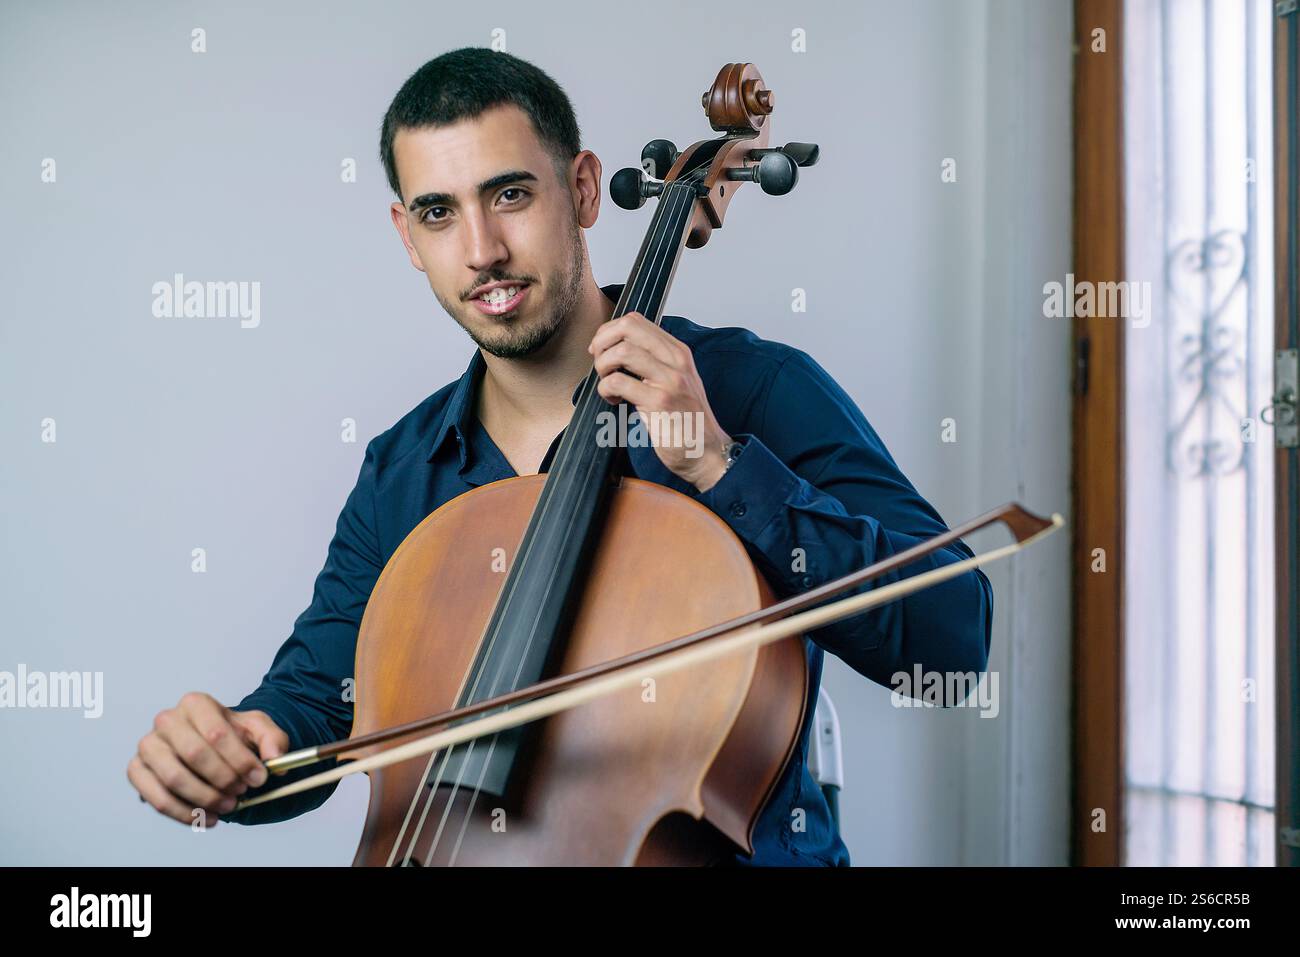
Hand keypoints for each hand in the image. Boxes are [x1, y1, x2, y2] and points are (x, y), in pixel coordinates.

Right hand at [128, 692, 286, 826]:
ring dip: (205, 798)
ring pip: (174, 779)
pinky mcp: (137, 770)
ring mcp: (148, 745)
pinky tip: (208, 817)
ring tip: (228, 807)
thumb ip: (272, 739)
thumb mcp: (257, 729)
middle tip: (241, 793)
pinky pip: (156, 798)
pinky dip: (184, 814)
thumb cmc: (231, 734)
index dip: (239, 759)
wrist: (210, 743)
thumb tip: (275, 759)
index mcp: (196, 704)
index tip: (258, 778)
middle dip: (223, 779)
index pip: (217, 732)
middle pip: (194, 755)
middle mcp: (167, 720)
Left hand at [588, 311, 731, 491]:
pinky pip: (617, 382)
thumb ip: (654, 362)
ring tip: (608, 384)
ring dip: (603, 367)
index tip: (602, 351)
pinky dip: (605, 390)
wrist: (708, 451)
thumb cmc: (687, 420)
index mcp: (678, 352)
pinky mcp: (659, 402)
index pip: (635, 320)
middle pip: (627, 327)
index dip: (609, 332)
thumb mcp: (677, 381)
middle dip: (602, 343)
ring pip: (621, 352)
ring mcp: (669, 380)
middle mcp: (676, 361)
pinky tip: (614, 400)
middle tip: (601, 366)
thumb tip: (616, 349)